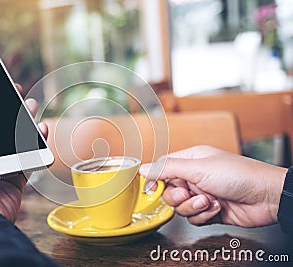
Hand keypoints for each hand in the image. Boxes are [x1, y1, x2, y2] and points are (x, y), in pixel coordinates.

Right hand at [139, 145, 286, 226]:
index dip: (155, 179)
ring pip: (181, 207)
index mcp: (190, 160)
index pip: (163, 168)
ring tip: (210, 200)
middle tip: (189, 193)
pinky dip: (204, 215)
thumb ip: (167, 169)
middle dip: (178, 196)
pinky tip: (217, 207)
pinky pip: (194, 218)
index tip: (151, 189)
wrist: (266, 197)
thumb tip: (143, 168)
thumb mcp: (198, 168)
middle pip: (169, 191)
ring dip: (194, 207)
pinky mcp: (210, 210)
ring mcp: (202, 194)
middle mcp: (194, 177)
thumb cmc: (238, 175)